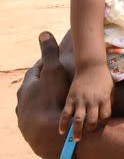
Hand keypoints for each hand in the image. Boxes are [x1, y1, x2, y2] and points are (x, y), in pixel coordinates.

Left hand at [16, 32, 70, 158]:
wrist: (46, 131)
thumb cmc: (52, 99)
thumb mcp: (53, 71)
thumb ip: (49, 53)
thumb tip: (43, 33)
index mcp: (27, 86)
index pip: (36, 70)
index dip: (46, 63)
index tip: (56, 60)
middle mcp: (22, 101)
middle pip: (34, 88)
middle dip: (44, 82)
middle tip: (59, 79)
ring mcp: (25, 115)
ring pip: (35, 103)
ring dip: (45, 99)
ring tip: (58, 97)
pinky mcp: (31, 128)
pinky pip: (39, 116)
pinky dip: (47, 112)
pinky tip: (56, 114)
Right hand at [59, 62, 112, 140]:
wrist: (91, 65)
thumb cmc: (103, 77)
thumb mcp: (111, 88)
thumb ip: (109, 101)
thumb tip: (105, 115)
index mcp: (104, 99)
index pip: (105, 116)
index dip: (103, 123)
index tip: (100, 123)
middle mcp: (93, 101)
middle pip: (92, 121)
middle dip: (90, 129)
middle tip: (88, 132)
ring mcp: (81, 100)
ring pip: (78, 120)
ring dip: (77, 131)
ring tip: (76, 139)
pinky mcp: (70, 99)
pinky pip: (66, 114)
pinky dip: (63, 124)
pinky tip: (62, 131)